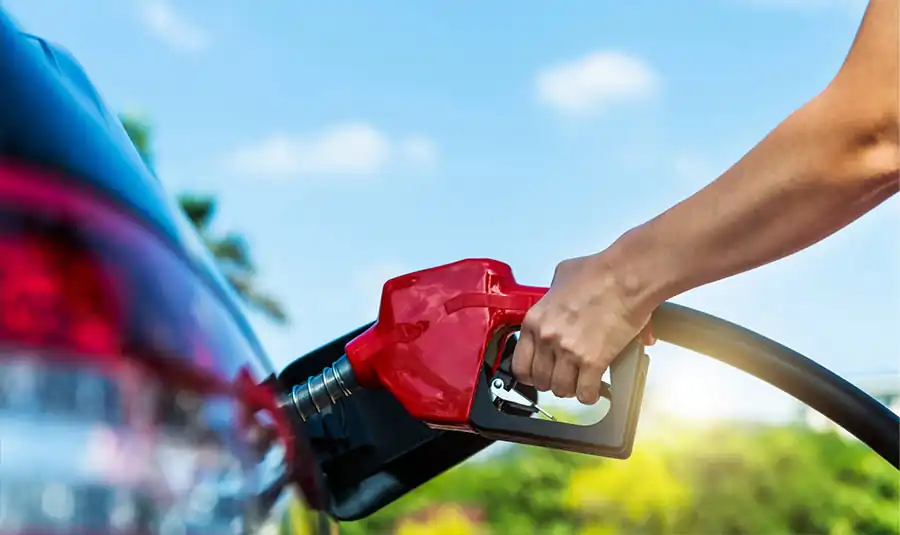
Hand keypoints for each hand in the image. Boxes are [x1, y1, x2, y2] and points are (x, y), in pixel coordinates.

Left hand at [511, 252, 656, 404]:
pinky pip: (585, 393)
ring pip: (561, 390)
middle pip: (541, 380)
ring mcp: (568, 352)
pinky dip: (590, 395)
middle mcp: (547, 338)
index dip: (531, 373)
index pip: (520, 364)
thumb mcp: (562, 275)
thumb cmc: (599, 272)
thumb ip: (556, 291)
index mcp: (535, 320)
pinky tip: (595, 388)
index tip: (539, 373)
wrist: (626, 277)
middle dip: (552, 381)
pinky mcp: (593, 362)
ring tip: (580, 383)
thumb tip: (564, 297)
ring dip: (571, 389)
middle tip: (564, 377)